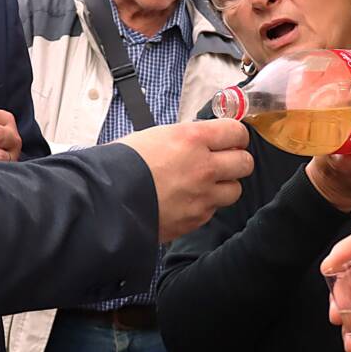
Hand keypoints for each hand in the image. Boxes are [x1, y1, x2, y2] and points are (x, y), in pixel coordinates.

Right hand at [121, 120, 253, 241]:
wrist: (105, 200)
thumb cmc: (122, 164)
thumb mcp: (155, 136)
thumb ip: (184, 139)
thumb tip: (200, 141)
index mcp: (192, 139)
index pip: (236, 132)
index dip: (236, 135)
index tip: (232, 139)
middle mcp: (204, 167)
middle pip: (245, 162)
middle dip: (237, 160)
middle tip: (225, 161)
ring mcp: (202, 196)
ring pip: (235, 190)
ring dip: (225, 186)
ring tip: (207, 184)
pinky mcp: (195, 219)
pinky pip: (213, 210)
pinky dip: (206, 205)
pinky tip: (188, 201)